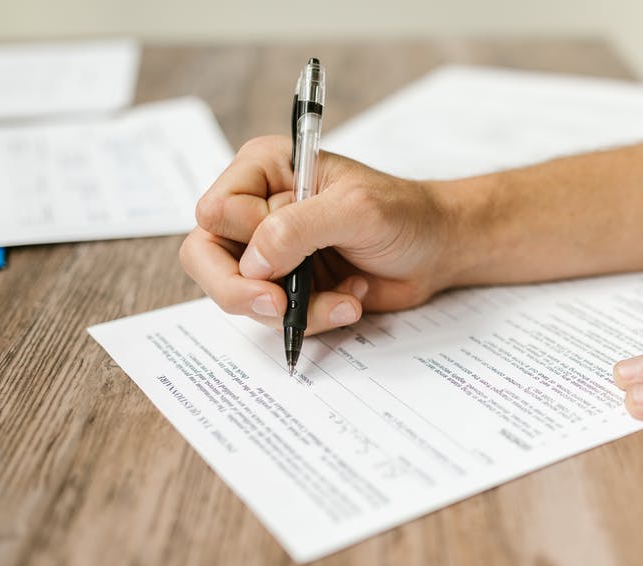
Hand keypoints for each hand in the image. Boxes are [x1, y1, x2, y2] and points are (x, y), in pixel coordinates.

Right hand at [180, 136, 459, 333]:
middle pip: (205, 258)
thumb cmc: (403, 213)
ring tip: (346, 298)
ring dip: (295, 309)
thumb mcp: (355, 210)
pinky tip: (351, 300)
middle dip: (242, 292)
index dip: (244, 241)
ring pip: (240, 295)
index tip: (284, 257)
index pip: (214, 213)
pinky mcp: (288, 286)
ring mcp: (270, 251)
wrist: (437, 249)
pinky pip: (275, 317)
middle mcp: (257, 208)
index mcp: (263, 170)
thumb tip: (252, 263)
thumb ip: (297, 228)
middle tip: (279, 307)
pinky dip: (314, 318)